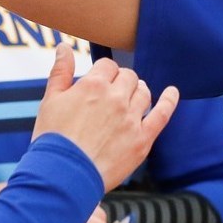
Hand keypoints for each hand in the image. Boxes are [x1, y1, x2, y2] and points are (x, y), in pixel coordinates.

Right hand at [32, 43, 178, 190]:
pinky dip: (169, 100)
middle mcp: (116, 98)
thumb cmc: (52, 139)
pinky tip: (172, 92)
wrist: (62, 176)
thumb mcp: (50, 101)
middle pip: (128, 77)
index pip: (107, 66)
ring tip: (132, 97)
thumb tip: (64, 46)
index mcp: (93, 85)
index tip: (99, 82)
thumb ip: (60, 72)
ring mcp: (131, 119)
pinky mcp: (142, 140)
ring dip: (138, 91)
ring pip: (143, 93)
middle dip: (121, 82)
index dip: (103, 73)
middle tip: (113, 94)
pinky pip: (162, 114)